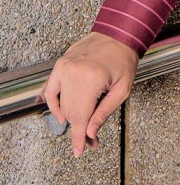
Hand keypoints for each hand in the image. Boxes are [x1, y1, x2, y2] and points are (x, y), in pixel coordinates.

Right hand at [40, 31, 139, 156]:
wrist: (119, 33)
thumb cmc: (124, 58)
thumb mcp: (122, 89)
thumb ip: (104, 113)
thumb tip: (90, 133)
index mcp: (91, 80)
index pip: (80, 118)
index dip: (79, 138)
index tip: (79, 151)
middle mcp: (73, 73)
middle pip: (70, 113)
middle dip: (79, 129)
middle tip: (90, 139)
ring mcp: (64, 67)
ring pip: (60, 103)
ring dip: (68, 117)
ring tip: (81, 124)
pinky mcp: (60, 63)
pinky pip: (50, 88)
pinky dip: (54, 102)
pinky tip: (61, 111)